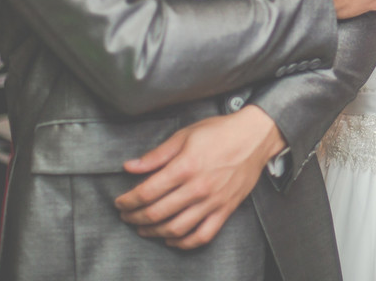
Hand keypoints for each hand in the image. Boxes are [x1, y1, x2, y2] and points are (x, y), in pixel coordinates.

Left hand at [116, 106, 284, 249]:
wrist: (254, 136)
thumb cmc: (220, 132)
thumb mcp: (184, 135)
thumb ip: (156, 155)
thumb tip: (130, 167)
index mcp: (185, 166)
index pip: (147, 192)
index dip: (128, 201)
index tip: (120, 202)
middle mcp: (198, 187)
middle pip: (157, 213)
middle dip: (135, 218)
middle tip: (127, 216)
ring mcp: (212, 201)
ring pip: (176, 229)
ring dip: (154, 232)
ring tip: (144, 229)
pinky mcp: (225, 210)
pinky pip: (203, 236)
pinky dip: (184, 243)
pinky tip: (172, 239)